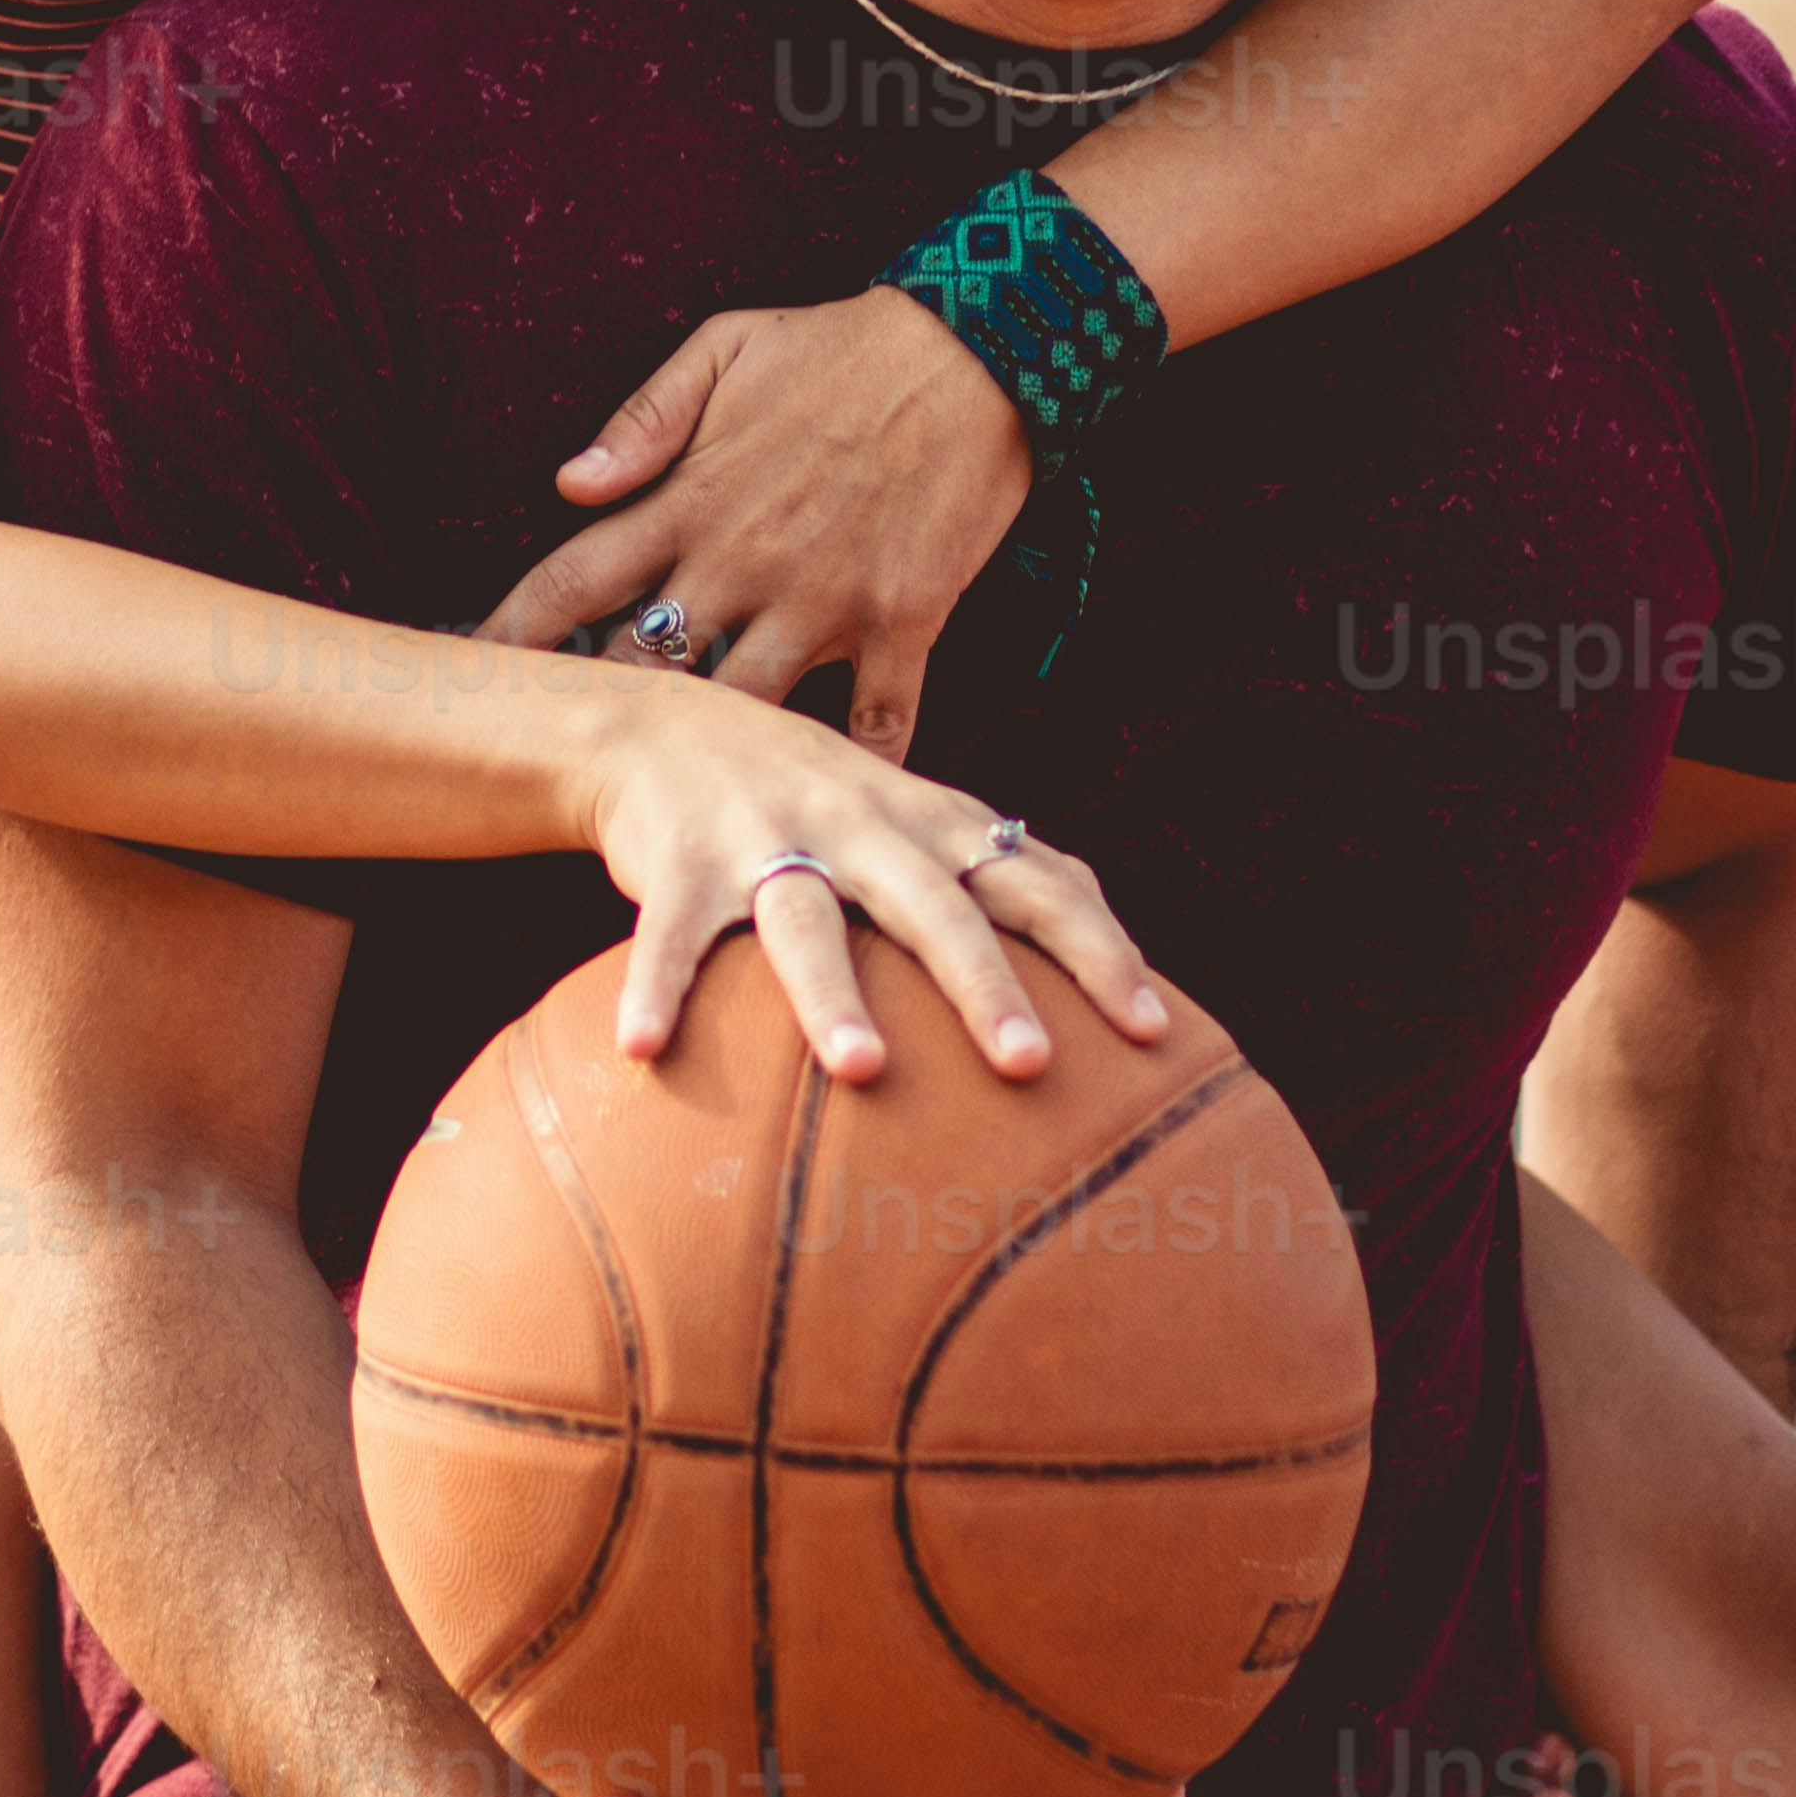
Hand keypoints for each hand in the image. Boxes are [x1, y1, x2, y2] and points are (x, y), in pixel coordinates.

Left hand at [480, 290, 1035, 761]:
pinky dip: (854, 765)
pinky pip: (872, 722)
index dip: (509, 636)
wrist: (980, 351)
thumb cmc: (841, 345)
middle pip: (643, 670)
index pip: (570, 581)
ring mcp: (822, 601)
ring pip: (742, 711)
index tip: (464, 677)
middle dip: (603, 715)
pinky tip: (829, 801)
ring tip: (686, 796)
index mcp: (689, 499)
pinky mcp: (901, 623)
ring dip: (713, 754)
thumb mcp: (726, 345)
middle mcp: (743, 563)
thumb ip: (644, 417)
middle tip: (572, 752)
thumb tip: (568, 483)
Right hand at [563, 679, 1167, 1090]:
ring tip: (864, 1069)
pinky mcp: (680, 863)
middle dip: (985, 986)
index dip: (1098, 950)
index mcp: (932, 823)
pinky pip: (672, 933)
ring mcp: (769, 839)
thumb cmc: (819, 800)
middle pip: (936, 908)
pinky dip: (657, 988)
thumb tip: (1122, 966)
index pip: (1038, 882)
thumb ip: (1004, 879)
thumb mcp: (918, 822)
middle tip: (1031, 1065)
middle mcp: (862, 825)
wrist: (664, 727)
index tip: (1151, 1029)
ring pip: (808, 922)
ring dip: (833, 996)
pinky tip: (644, 1050)